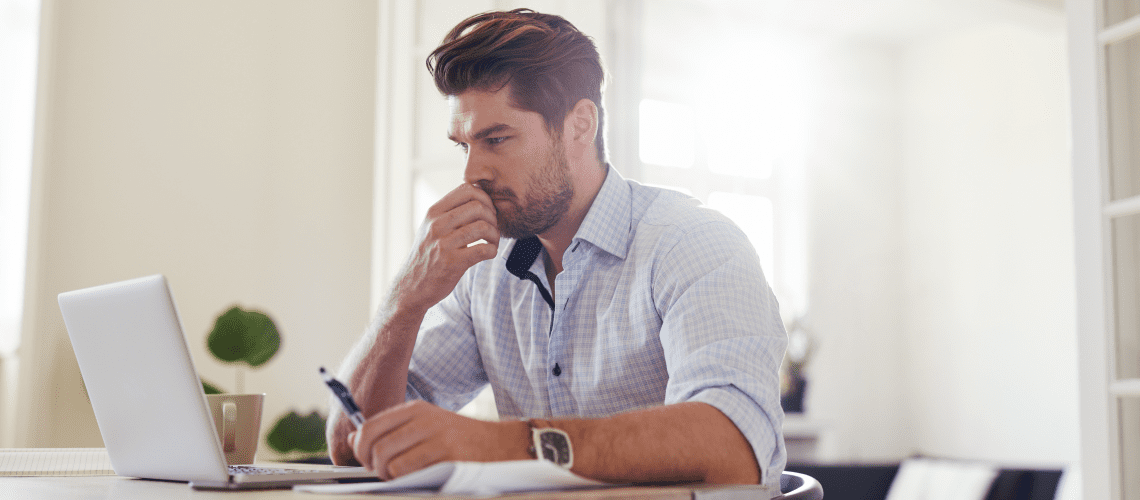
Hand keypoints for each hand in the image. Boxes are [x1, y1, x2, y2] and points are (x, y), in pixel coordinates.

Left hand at [349, 401, 528, 479]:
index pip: (369, 427)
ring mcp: (434, 436)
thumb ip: (389, 431)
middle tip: (384, 473)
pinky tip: (417, 479)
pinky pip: (407, 472)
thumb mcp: (424, 426)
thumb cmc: (458, 439)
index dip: (360, 449)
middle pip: (375, 447)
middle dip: (373, 467)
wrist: (500, 444)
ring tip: (401, 477)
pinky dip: (405, 481)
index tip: (366, 460)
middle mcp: (422, 419)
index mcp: (414, 410)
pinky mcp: (445, 455)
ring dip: (388, 477)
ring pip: (387, 462)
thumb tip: (354, 439)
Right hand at [392, 183, 499, 314]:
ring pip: (483, 227)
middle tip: (493, 228)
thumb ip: (449, 212)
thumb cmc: (427, 255)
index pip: (467, 189)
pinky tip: (488, 253)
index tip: (487, 212)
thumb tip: (478, 194)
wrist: (412, 287)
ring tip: (492, 242)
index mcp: (434, 212)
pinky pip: (483, 250)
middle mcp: (437, 225)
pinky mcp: (452, 263)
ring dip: (495, 235)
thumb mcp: (431, 227)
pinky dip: (492, 251)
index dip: (485, 198)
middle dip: (493, 217)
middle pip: (478, 206)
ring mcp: (443, 244)